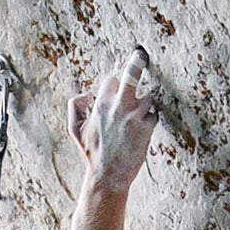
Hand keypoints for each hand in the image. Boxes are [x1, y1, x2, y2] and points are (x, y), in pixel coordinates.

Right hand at [68, 46, 158, 193]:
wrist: (108, 176)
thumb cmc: (92, 154)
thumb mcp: (74, 130)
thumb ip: (74, 107)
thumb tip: (86, 94)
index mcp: (101, 104)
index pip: (112, 80)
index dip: (115, 85)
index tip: (118, 86)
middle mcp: (118, 106)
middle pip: (132, 73)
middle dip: (137, 61)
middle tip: (142, 53)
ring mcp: (134, 116)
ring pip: (148, 97)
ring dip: (145, 105)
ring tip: (137, 119)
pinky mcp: (146, 127)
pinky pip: (154, 115)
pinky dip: (150, 122)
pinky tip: (141, 133)